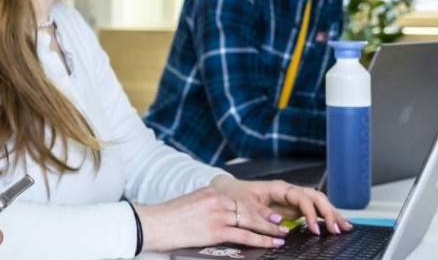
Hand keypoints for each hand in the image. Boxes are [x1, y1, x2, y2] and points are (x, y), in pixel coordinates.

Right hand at [134, 179, 352, 251]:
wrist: (152, 224)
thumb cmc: (167, 218)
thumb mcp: (190, 205)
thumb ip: (208, 207)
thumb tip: (222, 216)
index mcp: (212, 193)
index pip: (241, 200)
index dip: (259, 207)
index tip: (272, 211)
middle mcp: (217, 200)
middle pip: (250, 208)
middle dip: (269, 216)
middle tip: (284, 222)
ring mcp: (217, 215)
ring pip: (251, 221)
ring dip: (270, 228)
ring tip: (283, 233)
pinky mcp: (215, 230)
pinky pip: (244, 236)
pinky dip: (261, 240)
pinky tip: (271, 243)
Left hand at [210, 176, 351, 237]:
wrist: (228, 191)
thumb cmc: (235, 195)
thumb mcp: (244, 206)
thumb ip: (261, 214)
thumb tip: (280, 222)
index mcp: (279, 188)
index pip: (302, 197)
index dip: (310, 213)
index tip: (314, 229)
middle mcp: (289, 191)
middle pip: (316, 198)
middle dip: (329, 212)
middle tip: (337, 229)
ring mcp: (293, 199)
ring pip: (318, 203)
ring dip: (332, 214)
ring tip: (345, 227)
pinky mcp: (292, 207)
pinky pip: (312, 210)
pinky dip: (324, 217)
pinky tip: (334, 225)